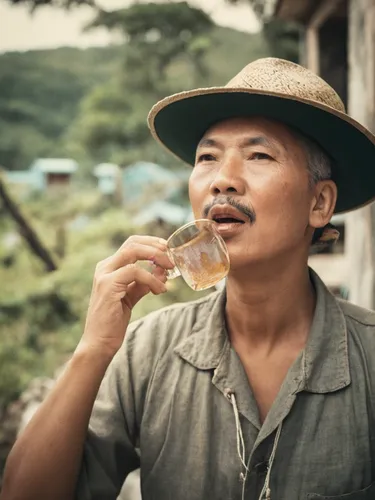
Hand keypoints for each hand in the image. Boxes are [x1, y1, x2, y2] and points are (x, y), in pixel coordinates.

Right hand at [78, 235, 173, 357]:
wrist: (99, 343)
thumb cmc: (113, 322)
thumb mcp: (131, 297)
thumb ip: (144, 283)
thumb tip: (163, 272)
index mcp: (109, 267)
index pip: (132, 244)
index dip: (152, 243)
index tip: (168, 251)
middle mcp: (104, 267)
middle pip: (132, 243)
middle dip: (156, 247)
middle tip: (172, 259)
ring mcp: (104, 275)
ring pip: (133, 251)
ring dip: (156, 259)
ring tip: (169, 273)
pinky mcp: (108, 285)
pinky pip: (135, 271)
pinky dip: (151, 279)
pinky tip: (160, 290)